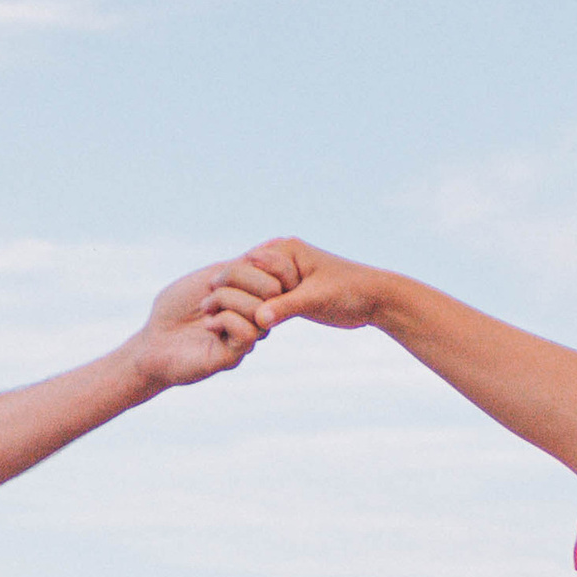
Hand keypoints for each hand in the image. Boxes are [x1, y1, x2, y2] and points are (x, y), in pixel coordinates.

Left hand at [135, 255, 288, 390]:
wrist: (153, 340)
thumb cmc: (177, 306)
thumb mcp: (211, 275)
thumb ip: (243, 265)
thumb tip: (276, 244)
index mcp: (252, 296)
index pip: (277, 273)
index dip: (258, 262)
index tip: (223, 268)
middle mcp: (255, 318)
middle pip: (273, 289)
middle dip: (238, 277)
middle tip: (211, 285)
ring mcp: (247, 338)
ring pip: (260, 310)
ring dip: (227, 298)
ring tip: (206, 307)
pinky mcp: (234, 358)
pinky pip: (248, 333)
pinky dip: (226, 320)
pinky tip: (208, 325)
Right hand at [211, 239, 390, 333]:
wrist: (374, 297)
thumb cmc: (349, 292)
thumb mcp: (314, 300)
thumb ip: (285, 309)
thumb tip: (259, 322)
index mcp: (286, 250)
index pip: (247, 263)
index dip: (228, 282)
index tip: (206, 299)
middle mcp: (282, 258)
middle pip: (245, 276)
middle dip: (228, 292)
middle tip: (201, 309)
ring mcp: (285, 276)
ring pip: (253, 290)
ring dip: (238, 304)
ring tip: (210, 320)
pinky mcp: (290, 293)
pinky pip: (265, 301)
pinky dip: (253, 311)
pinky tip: (235, 326)